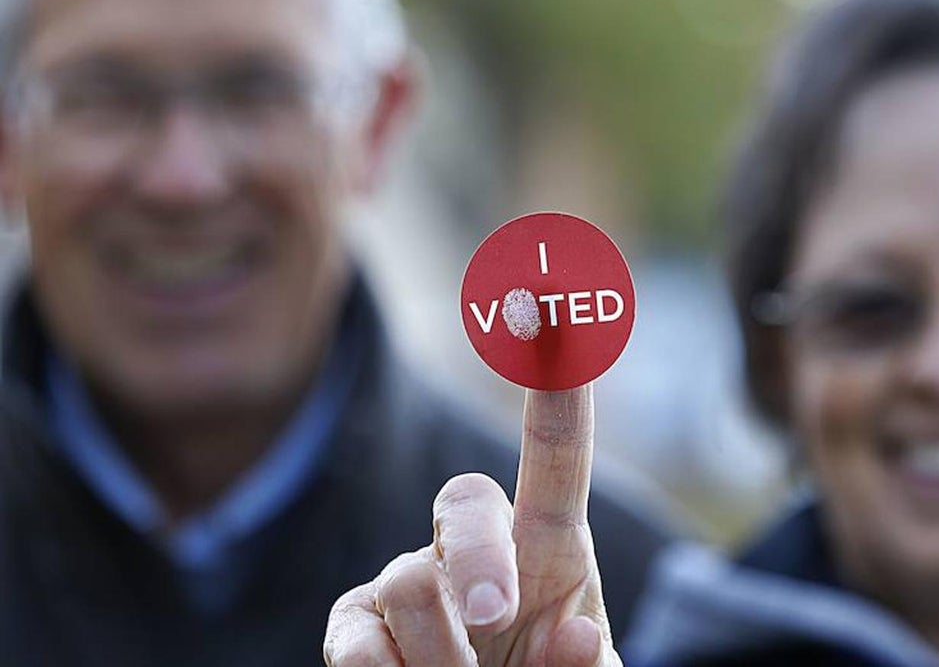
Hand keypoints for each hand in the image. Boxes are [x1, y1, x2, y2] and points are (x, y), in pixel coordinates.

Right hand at [323, 384, 619, 665]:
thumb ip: (584, 664)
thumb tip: (577, 635)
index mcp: (548, 548)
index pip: (555, 458)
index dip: (558, 391)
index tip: (556, 308)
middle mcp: (473, 546)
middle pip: (464, 500)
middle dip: (481, 556)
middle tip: (498, 617)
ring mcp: (407, 581)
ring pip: (410, 583)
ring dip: (446, 657)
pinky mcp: (354, 624)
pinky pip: (354, 642)